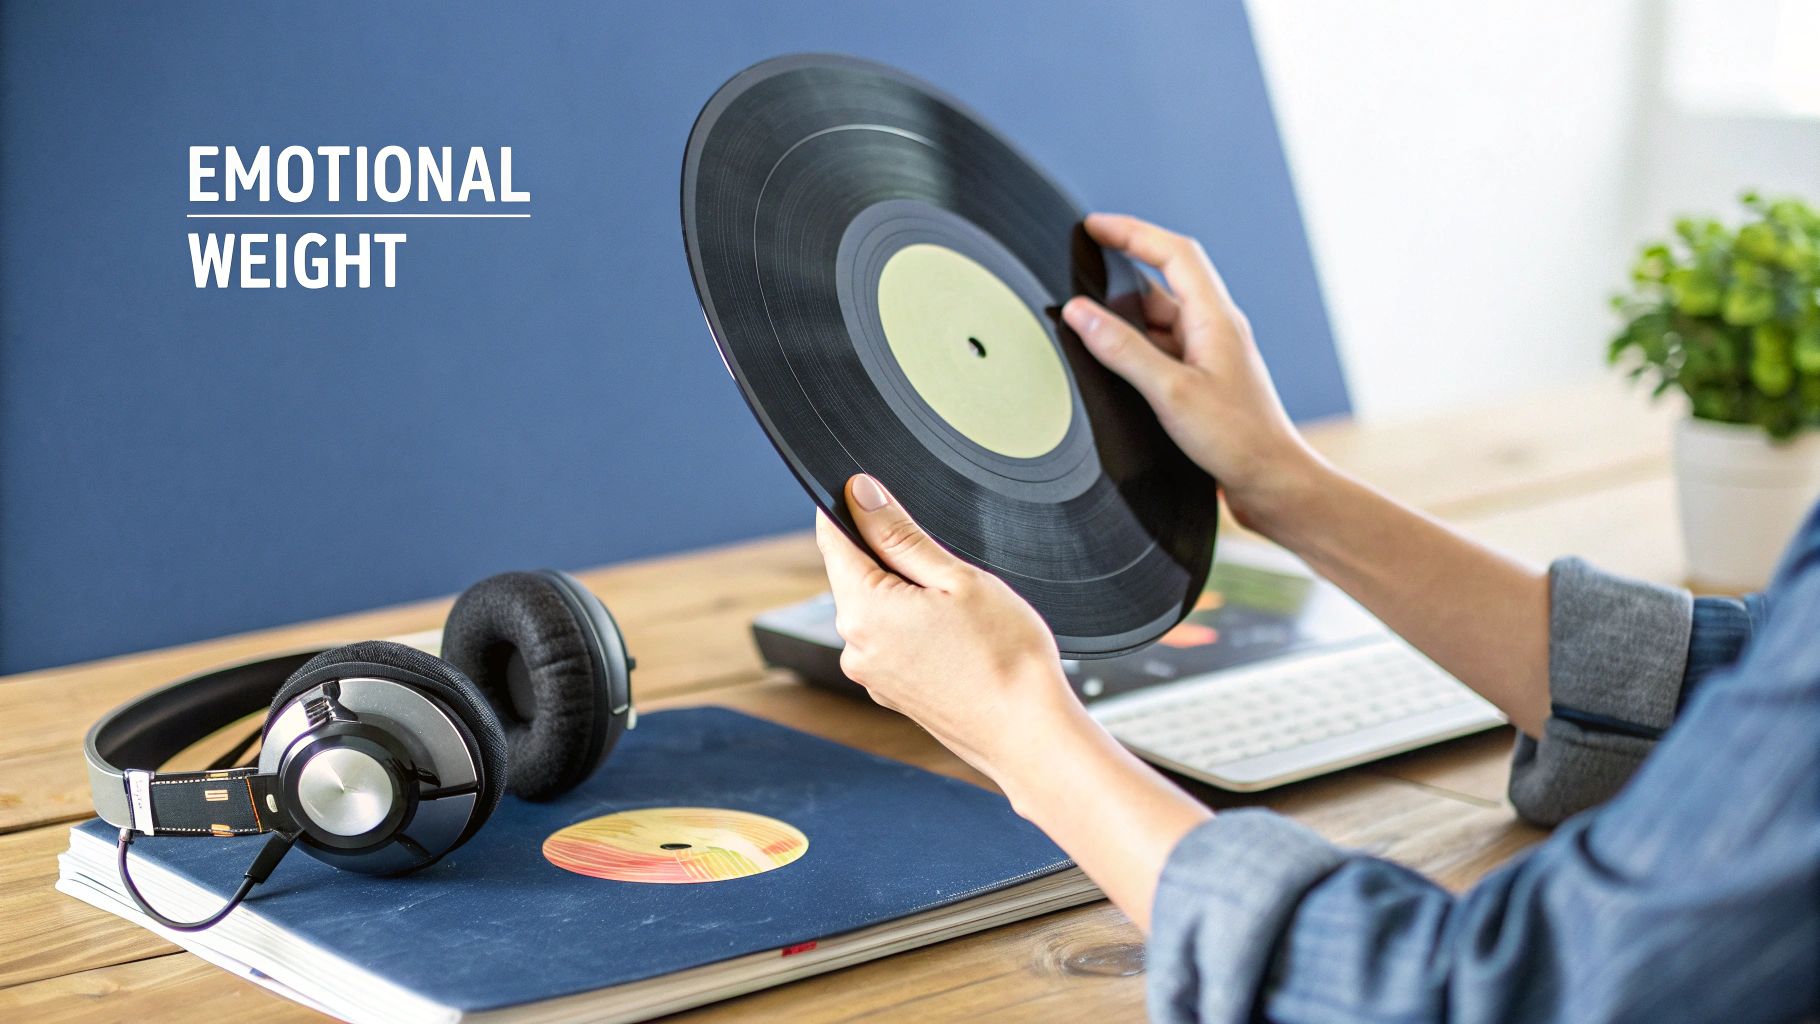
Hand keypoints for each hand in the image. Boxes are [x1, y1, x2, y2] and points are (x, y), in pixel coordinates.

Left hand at [814, 473, 1213, 931]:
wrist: (1029, 734)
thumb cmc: (1004, 657)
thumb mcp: (956, 577)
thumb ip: (899, 534)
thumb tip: (861, 495)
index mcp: (863, 609)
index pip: (833, 537)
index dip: (853, 507)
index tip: (878, 495)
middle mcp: (854, 645)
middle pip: (858, 572)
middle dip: (895, 558)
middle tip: (952, 573)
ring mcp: (872, 674)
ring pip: (879, 608)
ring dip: (910, 596)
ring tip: (964, 615)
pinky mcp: (891, 692)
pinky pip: (893, 641)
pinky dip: (918, 630)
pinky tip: (960, 641)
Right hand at [1063, 212, 1322, 532]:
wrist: (1272, 484)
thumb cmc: (1237, 441)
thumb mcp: (1171, 392)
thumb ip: (1123, 350)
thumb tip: (1080, 313)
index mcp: (1216, 318)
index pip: (1173, 253)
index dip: (1132, 232)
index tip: (1094, 227)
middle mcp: (1215, 329)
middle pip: (1164, 282)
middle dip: (1120, 271)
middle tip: (1079, 272)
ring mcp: (1210, 355)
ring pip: (1160, 319)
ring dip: (1125, 317)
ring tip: (1086, 325)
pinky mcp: (1204, 381)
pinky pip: (1163, 349)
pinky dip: (1135, 348)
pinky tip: (1113, 364)